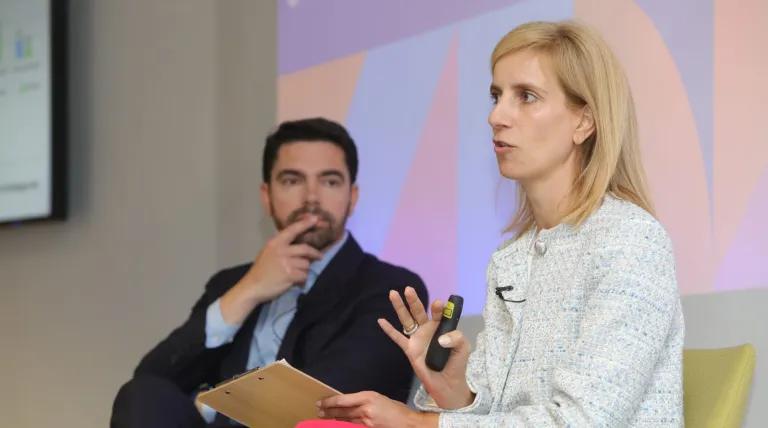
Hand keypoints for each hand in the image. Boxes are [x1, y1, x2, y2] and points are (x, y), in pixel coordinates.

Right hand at [219, 215, 322, 324]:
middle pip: (305, 249)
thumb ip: (279, 245)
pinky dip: (302, 279)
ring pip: (306, 264)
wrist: (252, 287)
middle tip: (319, 256)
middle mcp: (281, 250)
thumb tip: (293, 239)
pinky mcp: (289, 275)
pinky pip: (304, 275)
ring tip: (298, 274)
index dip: (305, 224)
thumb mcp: (267, 252)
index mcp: (275, 243)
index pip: (292, 230)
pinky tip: (296, 282)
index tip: (316, 218)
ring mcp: (285, 262)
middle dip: (315, 254)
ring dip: (304, 270)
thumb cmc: (260, 270)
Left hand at [316, 391, 437, 427]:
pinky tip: (338, 425)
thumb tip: (351, 404)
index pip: (343, 400)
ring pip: (344, 420)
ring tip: (324, 418)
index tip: (320, 402)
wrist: (408, 424)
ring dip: (333, 420)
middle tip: (318, 411)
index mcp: (368, 397)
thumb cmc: (396, 409)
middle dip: (328, 411)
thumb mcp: (379, 398)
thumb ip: (365, 401)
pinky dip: (343, 426)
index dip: (329, 401)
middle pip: (341, 411)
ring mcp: (366, 422)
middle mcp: (365, 409)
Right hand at [378, 287, 474, 409]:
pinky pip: (397, 338)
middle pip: (418, 311)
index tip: (438, 304)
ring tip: (393, 293)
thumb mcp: (463, 348)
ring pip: (406, 320)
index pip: (438, 313)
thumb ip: (456, 338)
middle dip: (413, 300)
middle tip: (409, 289)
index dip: (438, 308)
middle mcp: (427, 329)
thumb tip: (440, 338)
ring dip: (400, 307)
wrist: (447, 383)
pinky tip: (381, 320)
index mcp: (441, 326)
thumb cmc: (457, 364)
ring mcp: (417, 338)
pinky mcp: (409, 349)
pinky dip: (389, 330)